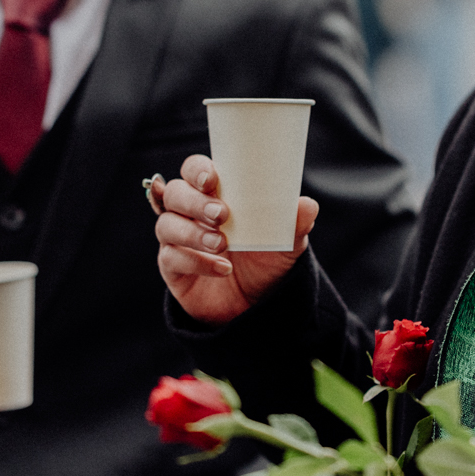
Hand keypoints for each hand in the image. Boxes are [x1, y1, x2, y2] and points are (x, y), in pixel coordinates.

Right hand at [155, 153, 317, 325]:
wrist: (257, 304)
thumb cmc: (265, 261)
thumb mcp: (286, 243)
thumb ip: (294, 224)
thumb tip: (308, 206)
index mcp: (214, 194)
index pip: (194, 170)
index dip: (197, 170)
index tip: (212, 179)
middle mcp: (189, 212)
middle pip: (174, 193)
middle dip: (195, 201)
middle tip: (222, 214)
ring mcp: (177, 239)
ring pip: (166, 225)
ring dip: (193, 233)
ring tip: (222, 243)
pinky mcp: (172, 268)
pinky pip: (171, 258)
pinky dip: (197, 262)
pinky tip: (222, 268)